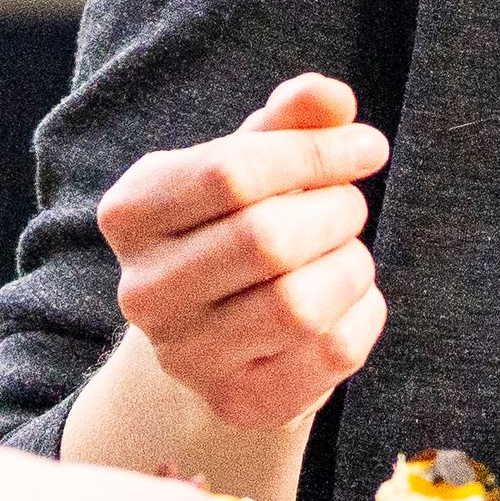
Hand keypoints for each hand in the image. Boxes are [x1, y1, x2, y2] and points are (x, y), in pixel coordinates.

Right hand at [95, 74, 388, 435]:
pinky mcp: (237, 403)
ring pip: (299, 304)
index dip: (315, 152)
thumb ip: (289, 121)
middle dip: (335, 210)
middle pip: (266, 239)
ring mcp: (185, 356)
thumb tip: (332, 97)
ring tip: (351, 250)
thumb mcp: (252, 163)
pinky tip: (353, 298)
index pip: (230, 171)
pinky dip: (364, 313)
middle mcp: (142, 291)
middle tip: (352, 204)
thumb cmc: (237, 225)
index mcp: (130, 212)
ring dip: (351, 264)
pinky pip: (330, 354)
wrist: (219, 334)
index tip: (369, 146)